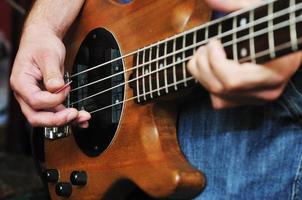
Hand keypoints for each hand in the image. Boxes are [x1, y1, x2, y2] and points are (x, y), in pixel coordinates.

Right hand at [10, 25, 90, 126]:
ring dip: (65, 120)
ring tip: (83, 117)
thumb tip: (57, 88)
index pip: (35, 100)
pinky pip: (55, 113)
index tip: (66, 88)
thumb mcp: (48, 55)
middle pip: (36, 117)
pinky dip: (68, 117)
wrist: (42, 40)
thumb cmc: (41, 45)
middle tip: (74, 115)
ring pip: (46, 118)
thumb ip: (52, 73)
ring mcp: (34, 98)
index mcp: (21, 82)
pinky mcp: (45, 100)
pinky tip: (80, 118)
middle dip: (57, 119)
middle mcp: (25, 94)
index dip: (53, 100)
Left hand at [187, 0, 301, 108]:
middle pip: (220, 88)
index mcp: (276, 70)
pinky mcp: (248, 101)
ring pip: (217, 97)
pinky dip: (208, 85)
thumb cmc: (275, 24)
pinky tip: (212, 68)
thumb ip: (235, 4)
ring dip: (202, 75)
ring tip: (204, 55)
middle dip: (203, 65)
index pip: (232, 80)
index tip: (213, 41)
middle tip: (204, 46)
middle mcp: (267, 91)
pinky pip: (219, 102)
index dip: (215, 61)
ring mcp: (257, 99)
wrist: (291, 41)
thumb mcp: (259, 10)